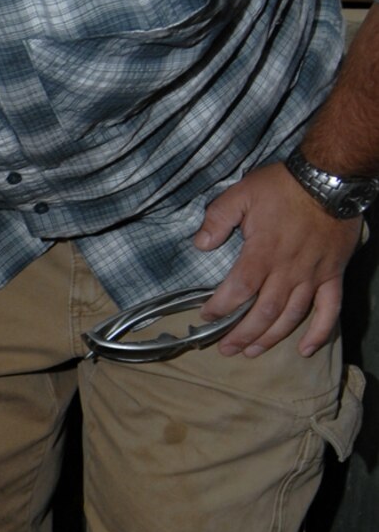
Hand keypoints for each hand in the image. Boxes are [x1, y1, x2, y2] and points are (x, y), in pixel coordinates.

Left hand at [193, 161, 360, 355]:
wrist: (329, 179)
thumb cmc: (282, 186)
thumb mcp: (241, 192)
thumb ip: (217, 218)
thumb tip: (200, 244)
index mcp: (262, 253)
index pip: (239, 290)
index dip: (221, 308)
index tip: (207, 317)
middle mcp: (288, 270)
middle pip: (264, 312)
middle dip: (242, 335)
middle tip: (226, 350)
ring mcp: (312, 275)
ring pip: (291, 316)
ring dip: (271, 338)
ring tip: (252, 352)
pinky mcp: (333, 275)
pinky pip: (329, 309)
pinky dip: (319, 332)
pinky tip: (306, 350)